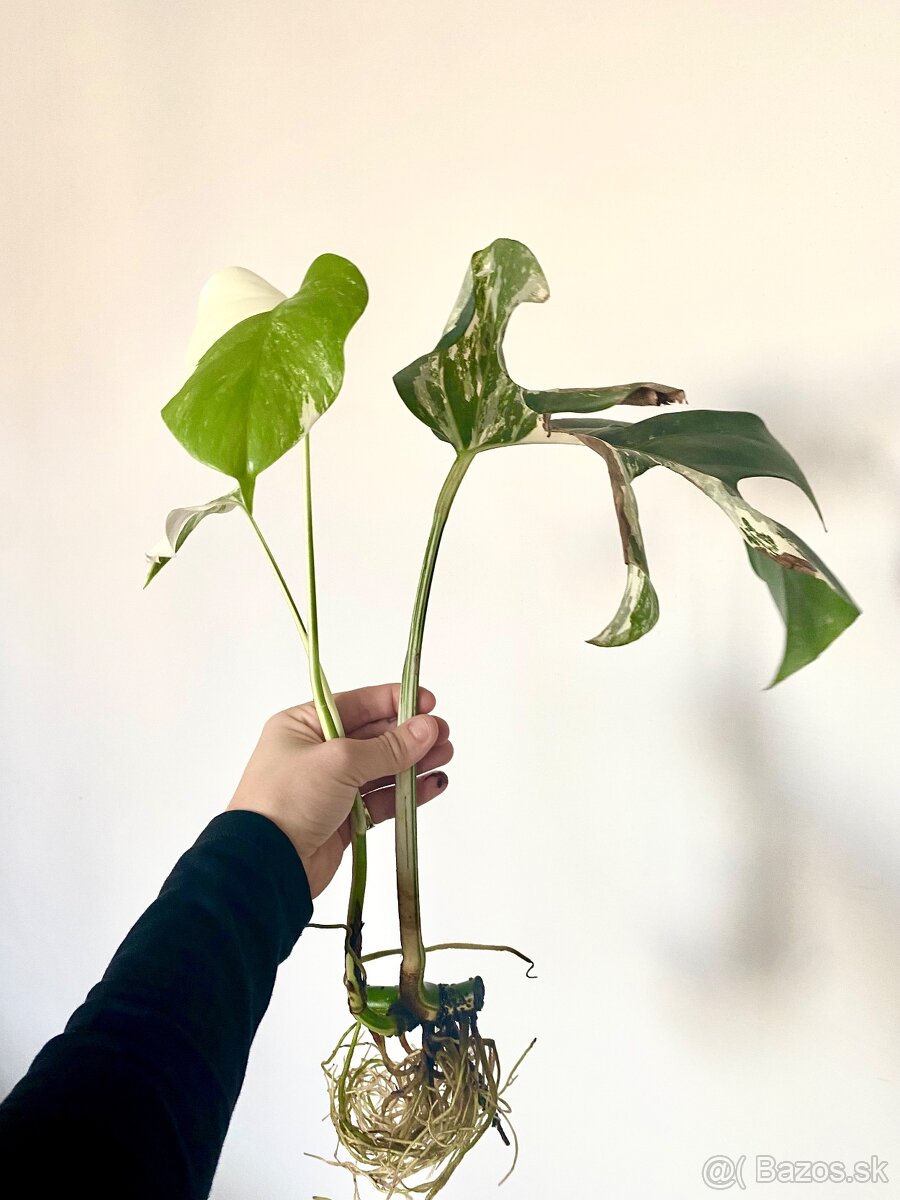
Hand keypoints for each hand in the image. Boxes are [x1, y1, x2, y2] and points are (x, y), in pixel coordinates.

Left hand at [227, 683, 451, 897]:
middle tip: (443, 734)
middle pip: (373, 736)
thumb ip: (388, 747)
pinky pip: (381, 800)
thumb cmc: (289, 799)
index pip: (356, 704)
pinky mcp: (343, 819)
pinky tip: (433, 785)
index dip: (393, 701)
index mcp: (302, 726)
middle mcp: (316, 752)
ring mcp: (330, 787)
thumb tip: (428, 727)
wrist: (265, 864)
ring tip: (445, 757)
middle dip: (410, 735)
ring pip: (381, 769)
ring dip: (413, 763)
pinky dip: (407, 793)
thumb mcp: (340, 761)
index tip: (429, 702)